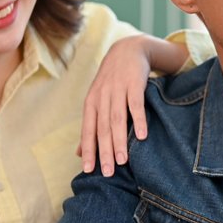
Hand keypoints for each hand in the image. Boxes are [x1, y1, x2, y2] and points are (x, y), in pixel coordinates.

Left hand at [79, 35, 153, 175]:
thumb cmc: (111, 81)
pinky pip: (136, 104)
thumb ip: (90, 126)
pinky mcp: (134, 84)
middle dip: (104, 151)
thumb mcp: (97, 101)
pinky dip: (138, 120)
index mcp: (91, 103)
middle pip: (102, 128)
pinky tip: (142, 136)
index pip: (88, 130)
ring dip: (119, 140)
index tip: (88, 170)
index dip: (88, 150)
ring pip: (117, 119)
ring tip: (122, 160)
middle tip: (107, 172)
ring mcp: (118, 89)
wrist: (127, 50)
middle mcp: (102, 96)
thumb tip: (79, 153)